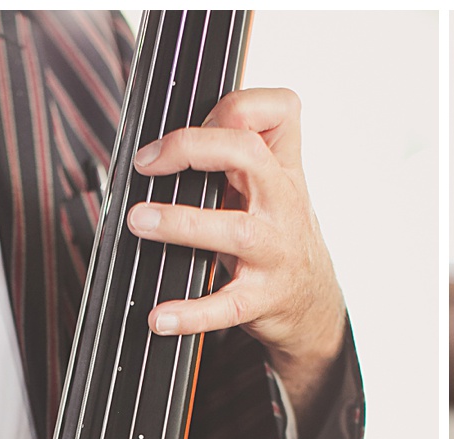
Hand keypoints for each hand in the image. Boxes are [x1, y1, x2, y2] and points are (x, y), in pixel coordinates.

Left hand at [126, 87, 347, 435]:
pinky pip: (225, 305)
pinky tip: (160, 317)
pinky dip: (190, 313)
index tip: (188, 124)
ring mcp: (275, 252)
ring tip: (140, 223)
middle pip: (247, 153)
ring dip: (181, 223)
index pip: (277, 110)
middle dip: (192, 148)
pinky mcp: (263, 298)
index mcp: (282, 170)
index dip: (232, 106)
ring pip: (234, 230)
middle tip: (148, 164)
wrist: (313, 303)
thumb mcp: (270, 186)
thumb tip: (170, 136)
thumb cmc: (279, 236)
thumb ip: (235, 153)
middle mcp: (283, 204)